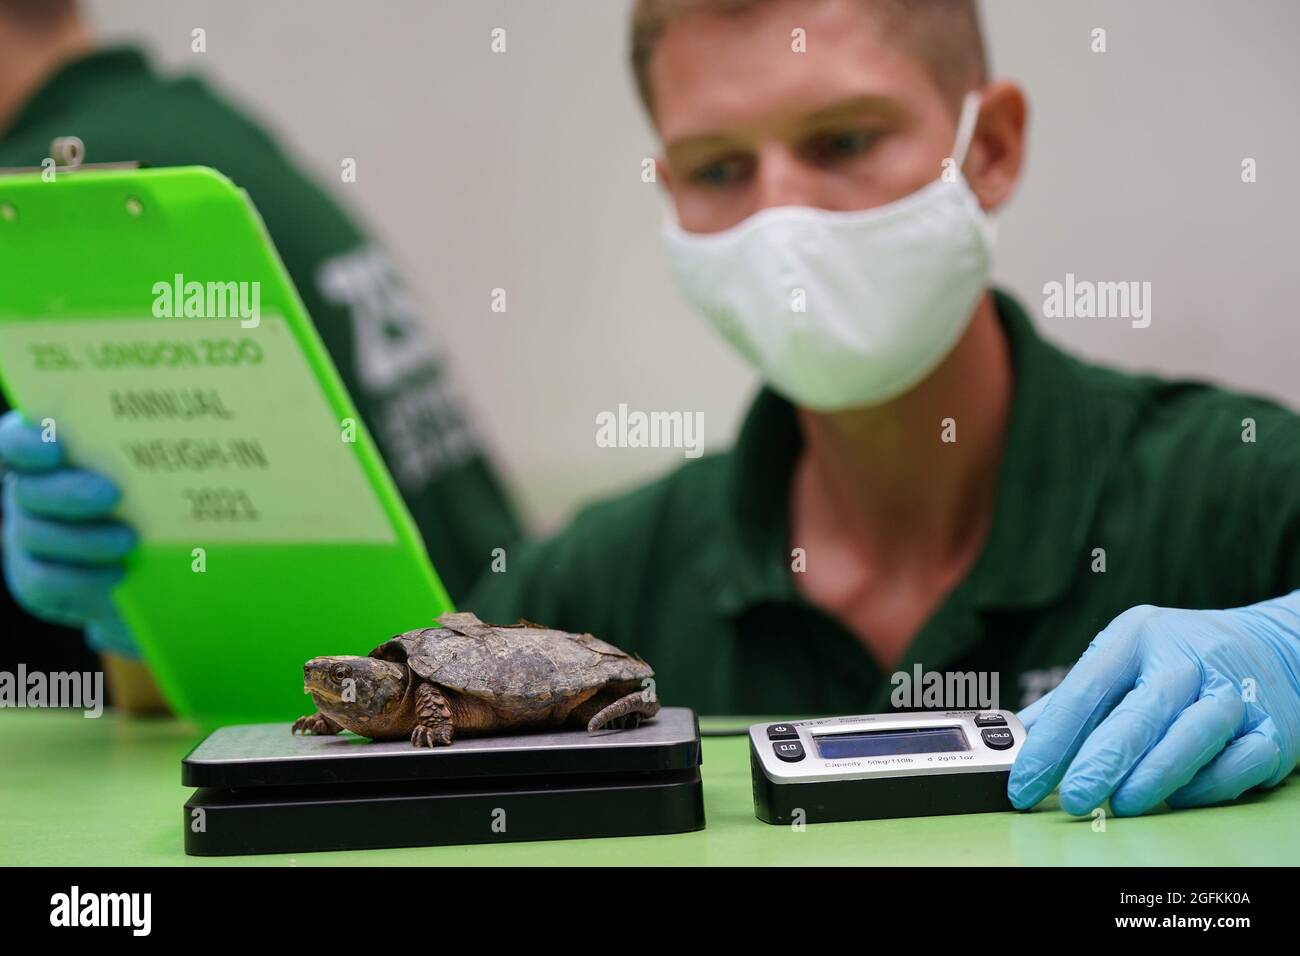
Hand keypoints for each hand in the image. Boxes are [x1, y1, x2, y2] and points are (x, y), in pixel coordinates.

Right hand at [0, 411, 138, 656]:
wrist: (160, 565)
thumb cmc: (161, 497)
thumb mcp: (156, 470)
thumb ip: (151, 449)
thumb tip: (188, 416)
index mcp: (48, 452)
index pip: (16, 441)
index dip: (26, 443)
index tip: (55, 449)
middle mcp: (29, 492)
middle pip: (26, 490)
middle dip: (66, 493)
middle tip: (112, 495)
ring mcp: (27, 536)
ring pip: (32, 536)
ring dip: (82, 538)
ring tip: (129, 540)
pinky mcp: (34, 579)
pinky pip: (41, 581)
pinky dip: (80, 578)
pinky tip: (118, 573)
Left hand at [1008, 595, 1299, 815]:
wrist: (1273, 645)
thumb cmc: (1177, 659)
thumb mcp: (1122, 659)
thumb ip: (1070, 702)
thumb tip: (1014, 742)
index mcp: (1136, 636)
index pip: (1084, 690)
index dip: (1051, 740)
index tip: (1023, 780)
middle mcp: (1186, 658)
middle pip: (1140, 711)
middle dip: (1101, 760)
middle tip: (1071, 798)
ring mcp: (1234, 693)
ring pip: (1193, 734)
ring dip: (1154, 775)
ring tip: (1121, 804)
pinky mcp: (1273, 729)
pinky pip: (1239, 762)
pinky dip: (1208, 785)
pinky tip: (1180, 797)